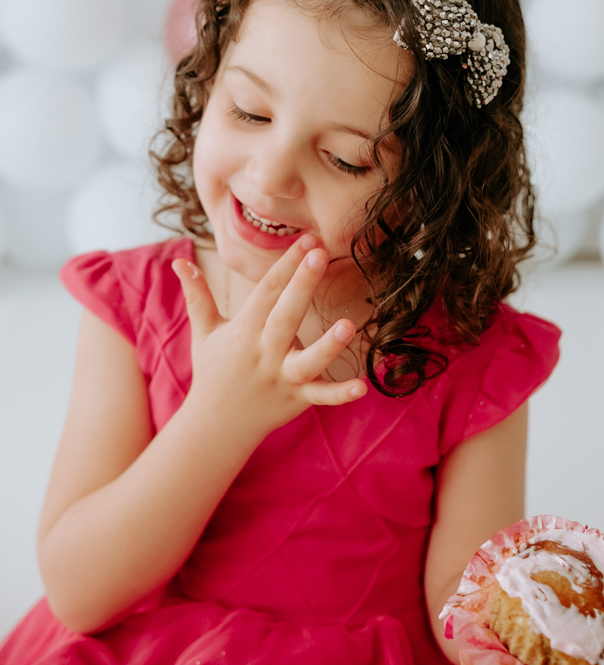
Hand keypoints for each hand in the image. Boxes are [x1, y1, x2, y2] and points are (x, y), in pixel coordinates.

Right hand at [172, 235, 366, 440]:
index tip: (306, 238)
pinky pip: (321, 397)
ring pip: (307, 362)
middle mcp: (264, 353)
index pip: (267, 291)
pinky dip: (340, 393)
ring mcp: (282, 378)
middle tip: (320, 254)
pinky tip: (363, 385)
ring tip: (349, 325)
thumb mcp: (204, 332)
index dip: (286, 264)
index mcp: (244, 331)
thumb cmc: (214, 371)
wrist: (215, 426)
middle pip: (285, 316)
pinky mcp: (297, 399)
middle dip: (302, 285)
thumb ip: (197, 295)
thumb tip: (179, 263)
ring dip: (328, 345)